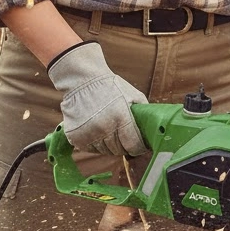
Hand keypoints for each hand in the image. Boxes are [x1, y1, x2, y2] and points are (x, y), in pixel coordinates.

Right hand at [47, 41, 146, 155]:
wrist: (82, 79)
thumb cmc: (110, 86)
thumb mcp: (133, 95)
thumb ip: (144, 112)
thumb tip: (153, 128)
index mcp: (121, 117)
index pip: (133, 146)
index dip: (138, 147)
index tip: (139, 145)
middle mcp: (104, 128)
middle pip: (119, 150)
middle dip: (124, 145)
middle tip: (123, 136)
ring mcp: (88, 133)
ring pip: (105, 151)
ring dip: (109, 145)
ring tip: (109, 130)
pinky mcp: (76, 137)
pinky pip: (91, 149)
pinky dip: (96, 144)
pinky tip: (97, 130)